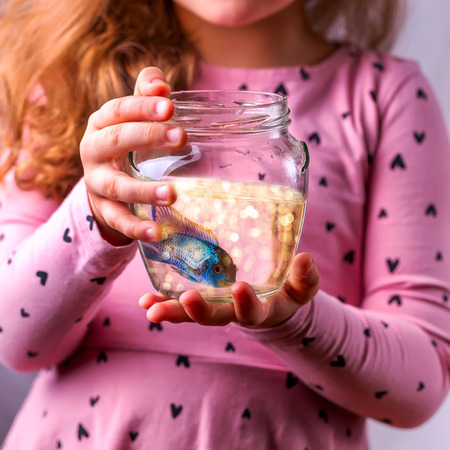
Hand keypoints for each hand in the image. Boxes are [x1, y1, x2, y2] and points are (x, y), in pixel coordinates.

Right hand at [79, 67, 186, 245]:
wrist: (104, 182)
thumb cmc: (126, 142)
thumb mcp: (134, 117)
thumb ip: (147, 95)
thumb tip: (161, 84)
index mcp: (101, 124)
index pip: (118, 110)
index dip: (142, 107)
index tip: (170, 107)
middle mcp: (93, 151)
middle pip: (115, 140)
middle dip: (147, 136)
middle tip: (181, 137)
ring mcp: (97, 183)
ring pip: (117, 186)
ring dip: (144, 190)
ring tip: (173, 194)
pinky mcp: (104, 210)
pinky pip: (119, 220)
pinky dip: (136, 228)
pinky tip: (157, 232)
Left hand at [139, 252, 320, 327]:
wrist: (269, 304)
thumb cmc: (286, 293)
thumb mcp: (301, 289)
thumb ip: (305, 278)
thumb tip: (306, 259)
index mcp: (257, 311)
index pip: (251, 312)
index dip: (246, 303)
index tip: (242, 288)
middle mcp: (231, 313)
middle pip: (213, 317)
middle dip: (198, 311)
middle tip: (186, 301)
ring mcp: (213, 308)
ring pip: (190, 314)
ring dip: (171, 311)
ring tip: (150, 308)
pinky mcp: (200, 300)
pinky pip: (179, 304)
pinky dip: (163, 302)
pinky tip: (145, 301)